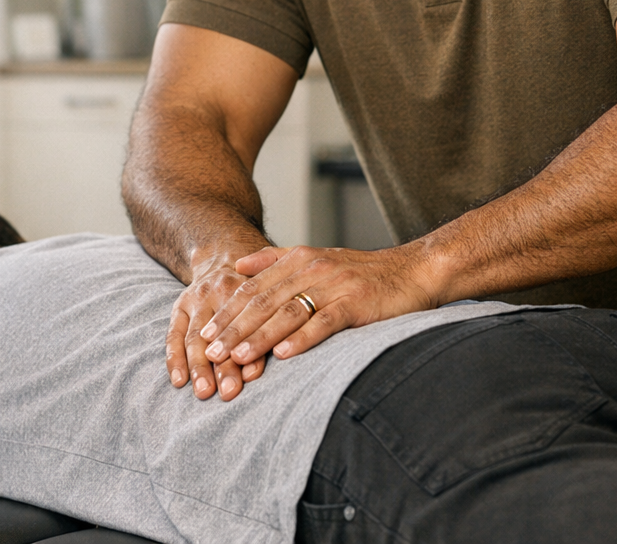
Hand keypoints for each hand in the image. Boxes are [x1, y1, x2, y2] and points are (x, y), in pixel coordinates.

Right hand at [166, 256, 266, 400]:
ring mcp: (196, 299)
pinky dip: (174, 359)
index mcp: (245, 287)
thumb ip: (269, 320)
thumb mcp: (267, 291)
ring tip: (204, 392)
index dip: (249, 350)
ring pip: (195, 337)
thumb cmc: (253, 286)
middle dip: (224, 365)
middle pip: (220, 333)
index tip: (251, 378)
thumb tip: (265, 359)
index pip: (245, 323)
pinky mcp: (179, 306)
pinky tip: (178, 381)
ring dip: (198, 367)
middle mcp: (218, 291)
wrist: (222, 257)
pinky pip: (173, 335)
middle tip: (228, 392)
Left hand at [198, 244, 438, 369]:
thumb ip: (277, 260)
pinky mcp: (356, 303)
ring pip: (288, 312)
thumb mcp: (317, 258)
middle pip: (265, 300)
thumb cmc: (363, 273)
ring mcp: (335, 285)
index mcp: (300, 258)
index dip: (227, 311)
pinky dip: (302, 338)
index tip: (204, 334)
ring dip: (259, 337)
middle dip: (234, 327)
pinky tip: (283, 355)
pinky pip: (324, 322)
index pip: (254, 287)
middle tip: (210, 352)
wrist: (413, 272)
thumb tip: (239, 265)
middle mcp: (314, 268)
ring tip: (237, 357)